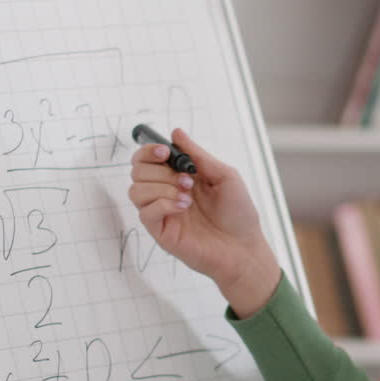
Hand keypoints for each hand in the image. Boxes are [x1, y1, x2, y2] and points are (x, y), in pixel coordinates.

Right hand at [128, 128, 279, 316]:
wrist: (244, 247)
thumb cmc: (238, 213)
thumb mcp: (224, 175)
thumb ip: (198, 155)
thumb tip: (176, 133)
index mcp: (179, 177)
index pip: (148, 158)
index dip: (149, 150)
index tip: (165, 151)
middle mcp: (166, 193)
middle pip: (137, 170)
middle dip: (158, 169)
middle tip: (186, 179)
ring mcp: (162, 213)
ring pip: (135, 190)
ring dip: (161, 187)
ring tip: (187, 195)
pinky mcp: (160, 231)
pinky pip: (145, 212)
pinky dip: (163, 203)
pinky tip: (183, 206)